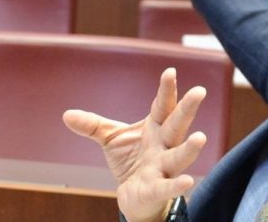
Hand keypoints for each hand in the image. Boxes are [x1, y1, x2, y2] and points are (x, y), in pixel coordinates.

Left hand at [63, 68, 206, 221]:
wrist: (134, 196)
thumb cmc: (130, 161)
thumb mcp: (111, 138)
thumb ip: (92, 125)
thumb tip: (66, 115)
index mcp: (155, 128)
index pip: (162, 106)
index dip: (167, 90)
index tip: (170, 71)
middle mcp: (164, 146)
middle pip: (176, 126)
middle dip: (187, 109)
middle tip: (199, 91)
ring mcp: (163, 168)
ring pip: (178, 156)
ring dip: (189, 148)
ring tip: (200, 137)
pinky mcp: (157, 189)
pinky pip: (167, 186)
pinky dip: (177, 185)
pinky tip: (188, 181)